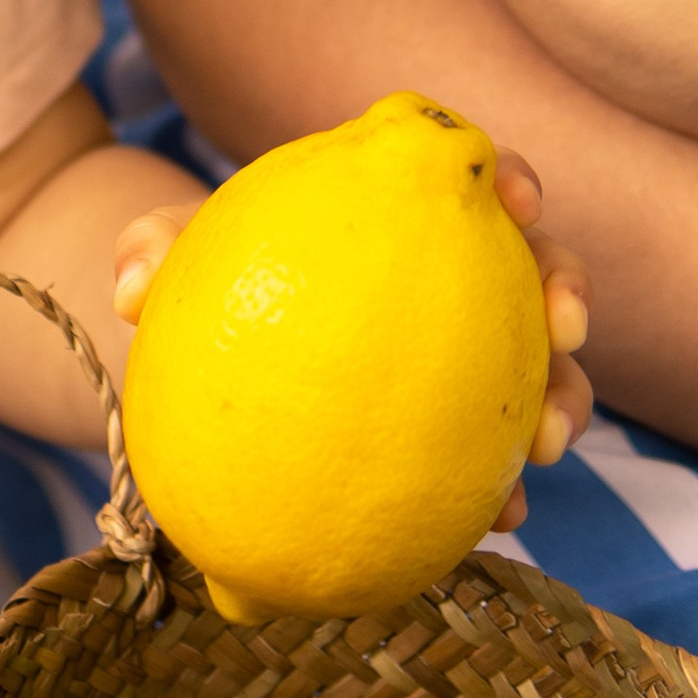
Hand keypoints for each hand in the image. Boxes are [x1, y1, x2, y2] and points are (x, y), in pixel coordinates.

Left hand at [111, 149, 593, 530]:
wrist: (217, 359)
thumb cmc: (213, 281)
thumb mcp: (184, 260)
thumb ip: (155, 251)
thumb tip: (129, 290)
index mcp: (405, 209)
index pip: (476, 177)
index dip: (514, 180)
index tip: (517, 200)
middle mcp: (457, 276)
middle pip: (540, 267)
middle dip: (568, 290)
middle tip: (564, 327)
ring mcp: (467, 356)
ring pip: (544, 370)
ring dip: (563, 401)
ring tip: (544, 445)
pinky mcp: (459, 433)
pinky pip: (496, 458)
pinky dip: (505, 485)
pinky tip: (500, 520)